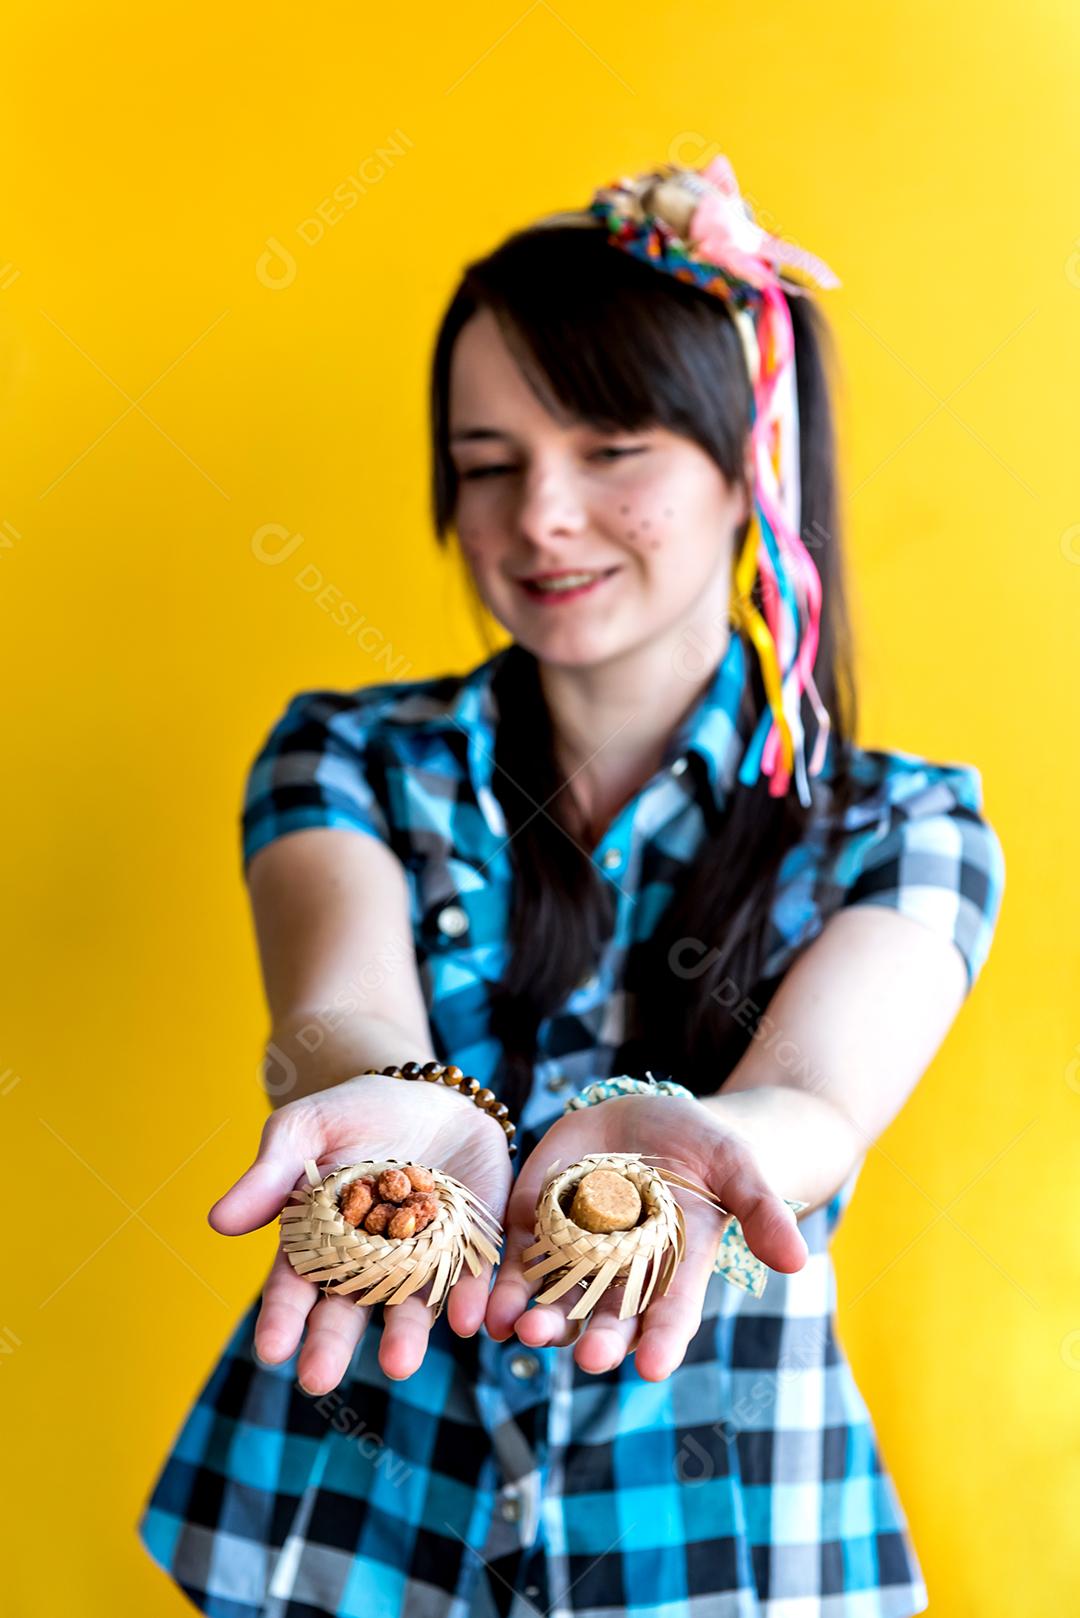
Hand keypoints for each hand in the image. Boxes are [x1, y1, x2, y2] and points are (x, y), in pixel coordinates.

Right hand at [208, 1073, 511, 1391]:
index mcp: (319, 1244)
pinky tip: (469, 1320)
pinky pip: (470, 1278)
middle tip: (316, 1379)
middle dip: (332, 1345)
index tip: (271, 1349)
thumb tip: (217, 1222)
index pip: (294, 1287)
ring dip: (405, 1337)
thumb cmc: (350, 1113)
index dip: (282, 1318)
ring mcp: (421, 1260)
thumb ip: (269, 1177)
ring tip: (398, 1364)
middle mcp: (369, 1266)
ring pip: (410, 1307)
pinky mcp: (471, 1245)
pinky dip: (469, 1300)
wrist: (425, 1093)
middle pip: (348, 1311)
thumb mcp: (303, 1131)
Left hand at [485, 1094, 807, 1380]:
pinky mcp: (536, 1224)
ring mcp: (575, 1252)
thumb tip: (799, 1261)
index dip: (663, 1341)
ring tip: (522, 1332)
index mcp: (675, 1269)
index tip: (653, 1367)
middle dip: (595, 1337)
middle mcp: (622, 1274)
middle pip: (607, 1317)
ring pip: (554, 1299)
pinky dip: (500, 1288)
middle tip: (586, 1355)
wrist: (650, 1116)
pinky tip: (485, 1311)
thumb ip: (762, 1212)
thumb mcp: (738, 1168)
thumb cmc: (706, 1147)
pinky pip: (516, 1263)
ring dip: (538, 1320)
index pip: (671, 1315)